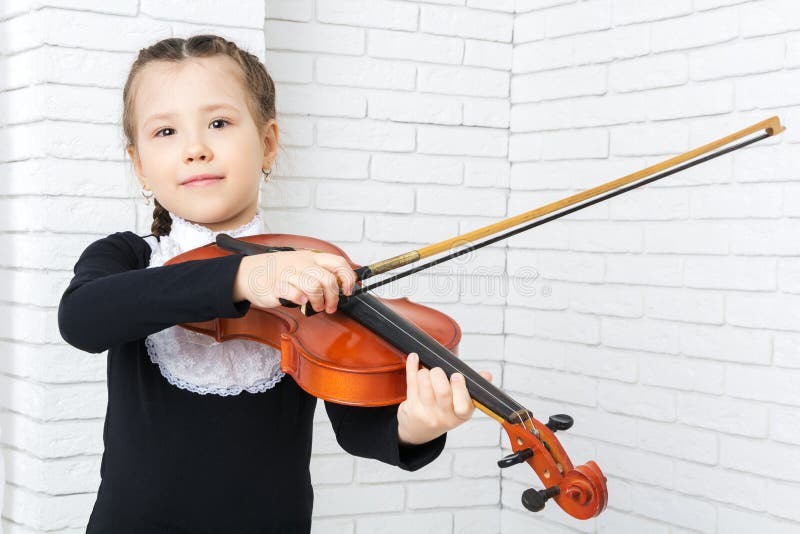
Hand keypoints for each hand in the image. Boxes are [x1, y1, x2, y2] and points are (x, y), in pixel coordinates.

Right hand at [232, 250, 355, 313]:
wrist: (248, 272)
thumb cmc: (278, 271)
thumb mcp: (301, 265)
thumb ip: (319, 272)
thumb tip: (340, 286)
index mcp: (311, 257)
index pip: (337, 263)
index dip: (347, 277)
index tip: (348, 290)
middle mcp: (301, 263)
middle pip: (327, 279)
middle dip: (333, 297)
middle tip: (330, 306)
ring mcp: (289, 273)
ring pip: (314, 287)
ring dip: (319, 302)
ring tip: (315, 307)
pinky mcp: (277, 286)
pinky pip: (295, 294)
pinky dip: (301, 301)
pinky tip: (300, 302)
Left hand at [397, 352, 492, 445]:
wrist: (421, 429)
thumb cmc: (446, 410)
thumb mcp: (462, 404)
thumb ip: (473, 388)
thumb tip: (487, 375)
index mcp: (461, 415)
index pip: (464, 406)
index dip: (460, 389)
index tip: (456, 375)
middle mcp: (444, 416)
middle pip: (443, 392)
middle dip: (440, 374)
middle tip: (438, 370)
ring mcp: (427, 413)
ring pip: (425, 385)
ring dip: (425, 372)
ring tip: (428, 371)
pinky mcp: (412, 407)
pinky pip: (411, 383)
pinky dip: (412, 366)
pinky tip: (414, 357)